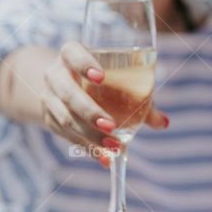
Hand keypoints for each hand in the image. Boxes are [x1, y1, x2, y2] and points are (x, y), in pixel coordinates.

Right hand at [39, 41, 168, 166]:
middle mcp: (55, 74)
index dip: (84, 63)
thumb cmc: (97, 76)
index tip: (101, 77)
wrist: (58, 82)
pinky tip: (105, 159)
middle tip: (112, 125)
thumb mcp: (114, 75)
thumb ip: (140, 95)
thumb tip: (163, 122)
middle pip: (67, 93)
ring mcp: (48, 97)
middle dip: (89, 111)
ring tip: (115, 146)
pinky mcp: (48, 119)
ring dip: (90, 135)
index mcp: (70, 54)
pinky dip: (87, 148)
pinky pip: (66, 136)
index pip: (72, 53)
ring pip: (65, 118)